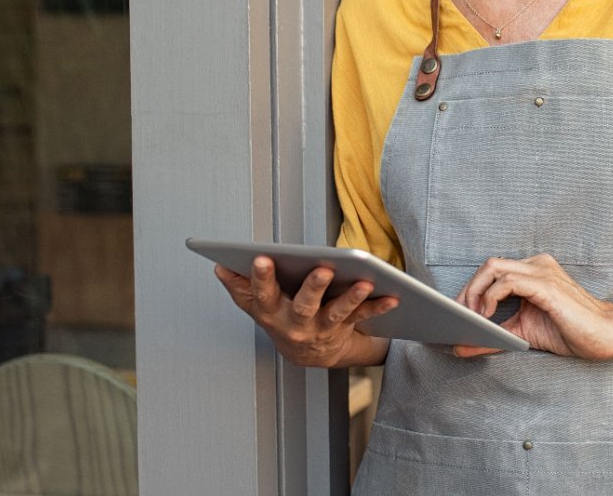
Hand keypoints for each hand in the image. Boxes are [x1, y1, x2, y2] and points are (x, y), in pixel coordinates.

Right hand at [215, 258, 397, 367]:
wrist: (308, 355)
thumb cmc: (282, 318)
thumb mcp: (258, 305)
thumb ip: (241, 286)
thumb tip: (220, 266)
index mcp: (271, 312)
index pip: (263, 294)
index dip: (261, 278)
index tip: (262, 258)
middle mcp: (296, 324)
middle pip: (303, 305)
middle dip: (313, 287)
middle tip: (322, 269)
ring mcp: (321, 329)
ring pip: (337, 313)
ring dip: (351, 298)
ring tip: (365, 283)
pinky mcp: (345, 329)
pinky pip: (363, 317)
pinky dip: (378, 307)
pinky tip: (392, 296)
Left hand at [454, 254, 612, 360]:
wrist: (606, 335)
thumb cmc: (571, 331)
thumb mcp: (523, 334)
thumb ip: (494, 337)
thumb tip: (460, 346)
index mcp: (533, 272)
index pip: (492, 270)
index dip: (470, 289)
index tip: (456, 313)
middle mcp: (537, 265)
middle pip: (488, 265)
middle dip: (467, 290)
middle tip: (459, 316)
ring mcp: (542, 272)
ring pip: (493, 268)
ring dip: (474, 293)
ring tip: (471, 317)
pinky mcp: (546, 286)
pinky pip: (508, 282)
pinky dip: (490, 298)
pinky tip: (487, 316)